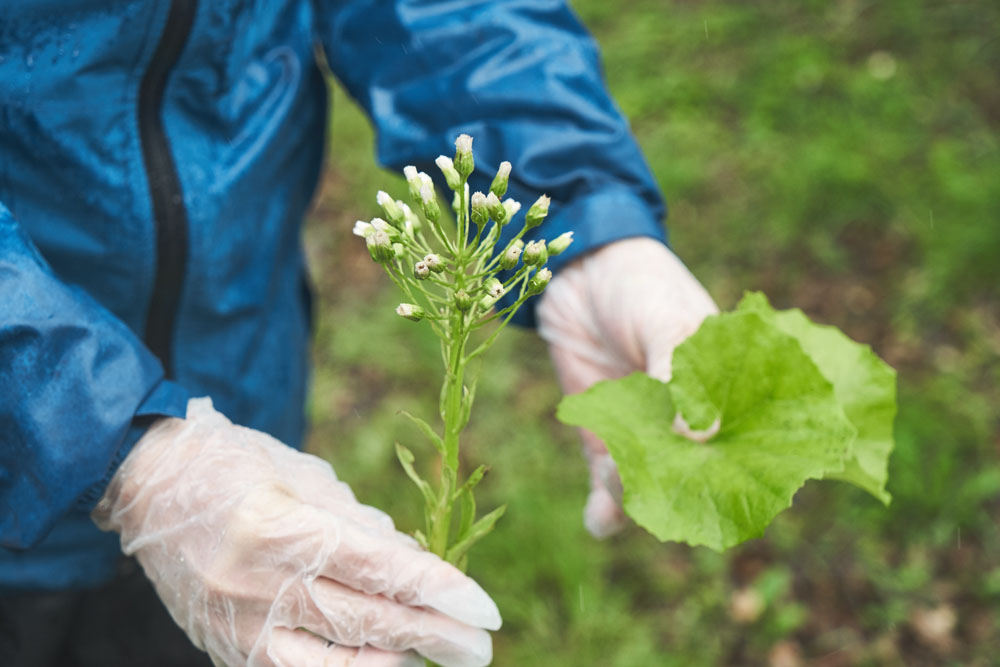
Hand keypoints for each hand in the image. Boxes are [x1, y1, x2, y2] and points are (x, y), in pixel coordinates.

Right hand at [93, 398, 499, 666]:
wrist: (148, 487)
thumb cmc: (236, 466)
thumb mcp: (305, 477)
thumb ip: (360, 525)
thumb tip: (414, 566)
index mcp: (279, 526)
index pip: (377, 569)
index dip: (437, 591)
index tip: (484, 609)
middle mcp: (254, 582)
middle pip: (363, 621)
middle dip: (431, 637)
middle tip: (480, 649)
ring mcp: (235, 624)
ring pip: (330, 664)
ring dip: (391, 664)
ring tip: (436, 658)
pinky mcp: (223, 648)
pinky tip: (379, 663)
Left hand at [537, 237, 717, 536]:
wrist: (578, 272)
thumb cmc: (641, 286)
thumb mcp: (668, 322)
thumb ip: (681, 379)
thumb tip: (700, 437)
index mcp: (730, 396)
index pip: (750, 450)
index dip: (744, 478)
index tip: (731, 496)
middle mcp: (693, 426)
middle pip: (699, 482)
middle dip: (678, 492)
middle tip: (653, 480)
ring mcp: (649, 438)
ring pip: (653, 492)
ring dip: (635, 497)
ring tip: (614, 466)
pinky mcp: (607, 443)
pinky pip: (608, 491)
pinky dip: (604, 513)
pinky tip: (599, 520)